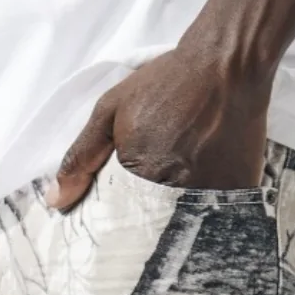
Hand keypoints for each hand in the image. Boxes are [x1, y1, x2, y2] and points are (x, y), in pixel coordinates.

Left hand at [44, 38, 272, 210]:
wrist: (226, 65)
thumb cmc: (166, 83)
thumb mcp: (111, 110)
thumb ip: (81, 157)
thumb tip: (55, 202)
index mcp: (140, 175)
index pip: (119, 221)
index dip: (118, 220)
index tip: (117, 218)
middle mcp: (177, 191)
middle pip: (154, 229)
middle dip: (148, 223)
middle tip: (154, 200)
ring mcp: (212, 195)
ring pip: (186, 227)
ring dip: (179, 219)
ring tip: (182, 186)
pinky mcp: (239, 193)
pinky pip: (219, 219)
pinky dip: (209, 213)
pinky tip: (205, 186)